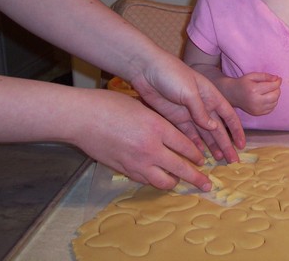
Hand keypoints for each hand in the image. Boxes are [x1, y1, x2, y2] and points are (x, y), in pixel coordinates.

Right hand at [75, 90, 213, 190]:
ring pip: (163, 181)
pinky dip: (154, 180)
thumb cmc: (110, 105)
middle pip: (181, 168)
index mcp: (158, 128)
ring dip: (175, 182)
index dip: (197, 155)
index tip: (203, 159)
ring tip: (180, 181)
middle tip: (207, 184)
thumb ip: (159, 123)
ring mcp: (136, 162)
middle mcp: (151, 148)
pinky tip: (157, 178)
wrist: (81, 118)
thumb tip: (171, 134)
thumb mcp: (142, 107)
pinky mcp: (123, 170)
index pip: (186, 147)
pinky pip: (145, 180)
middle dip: (196, 178)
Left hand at [129, 57, 245, 161]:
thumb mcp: (190, 92)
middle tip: (232, 160)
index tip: (242, 145)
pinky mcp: (176, 119)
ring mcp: (189, 114)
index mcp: (211, 96)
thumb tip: (214, 128)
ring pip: (204, 134)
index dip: (236, 130)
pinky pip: (189, 134)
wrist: (146, 70)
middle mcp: (203, 106)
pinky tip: (201, 154)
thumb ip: (201, 111)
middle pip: (218, 128)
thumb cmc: (172, 74)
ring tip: (220, 160)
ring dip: (212, 146)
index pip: (228, 115)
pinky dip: (195, 144)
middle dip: (226, 143)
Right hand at [224, 72, 281, 115]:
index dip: (277, 82)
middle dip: (277, 89)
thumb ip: (265, 76)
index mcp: (254, 90)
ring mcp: (256, 109)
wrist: (232, 94)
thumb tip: (277, 78)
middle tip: (274, 85)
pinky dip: (272, 103)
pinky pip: (271, 109)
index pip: (272, 86)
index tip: (278, 79)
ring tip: (269, 91)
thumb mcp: (252, 75)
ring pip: (274, 103)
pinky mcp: (257, 113)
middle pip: (275, 96)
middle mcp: (255, 101)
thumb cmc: (243, 83)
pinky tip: (267, 98)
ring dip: (275, 96)